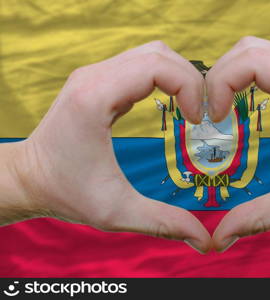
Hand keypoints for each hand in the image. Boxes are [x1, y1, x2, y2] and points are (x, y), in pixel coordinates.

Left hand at [10, 41, 211, 252]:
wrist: (29, 178)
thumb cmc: (66, 192)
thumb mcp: (116, 212)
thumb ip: (163, 223)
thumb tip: (204, 239)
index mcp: (96, 98)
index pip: (157, 66)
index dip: (189, 87)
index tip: (197, 120)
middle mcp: (94, 77)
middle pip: (159, 54)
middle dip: (190, 79)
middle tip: (201, 114)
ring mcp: (95, 74)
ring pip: (151, 53)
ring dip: (178, 75)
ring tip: (191, 108)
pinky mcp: (98, 80)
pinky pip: (140, 64)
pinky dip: (164, 77)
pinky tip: (171, 104)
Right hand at [207, 36, 269, 251]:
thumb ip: (257, 218)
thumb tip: (218, 239)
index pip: (251, 61)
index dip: (220, 84)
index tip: (213, 119)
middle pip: (247, 49)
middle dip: (217, 77)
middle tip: (209, 113)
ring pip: (254, 49)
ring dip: (228, 73)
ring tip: (219, 107)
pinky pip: (266, 58)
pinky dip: (243, 74)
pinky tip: (238, 101)